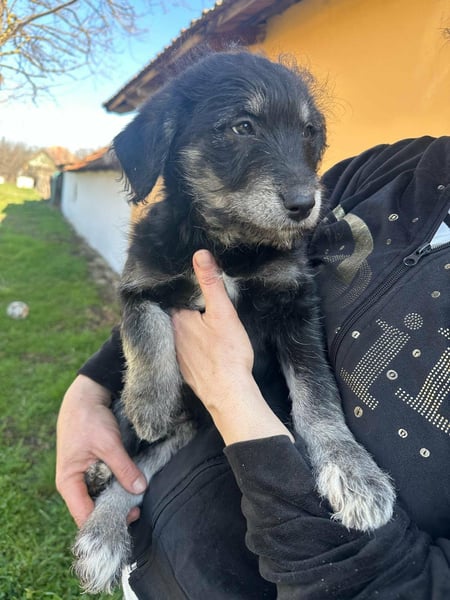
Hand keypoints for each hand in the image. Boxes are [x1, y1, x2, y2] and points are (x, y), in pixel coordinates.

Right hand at [55, 375, 146, 526]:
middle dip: (115, 512)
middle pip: (93, 510)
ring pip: (100, 497)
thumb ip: (123, 468)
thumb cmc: (89, 419)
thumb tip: (140, 489)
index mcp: (69, 482)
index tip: (129, 519)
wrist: (85, 396)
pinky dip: (117, 486)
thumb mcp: (108, 443)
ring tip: (138, 499)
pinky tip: (132, 486)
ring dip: (117, 499)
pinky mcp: (93, 469)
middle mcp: (73, 484)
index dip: (105, 522)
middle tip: (138, 509)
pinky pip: (104, 485)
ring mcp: (83, 477)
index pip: (84, 516)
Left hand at [172, 250, 293, 444]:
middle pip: (172, 312)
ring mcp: (174, 353)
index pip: (172, 295)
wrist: (229, 394)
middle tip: (190, 292)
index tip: (185, 277)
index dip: (179, 286)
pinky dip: (185, 341)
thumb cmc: (228, 354)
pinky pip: (179, 348)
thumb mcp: (223, 313)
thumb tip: (200, 254)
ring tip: (193, 313)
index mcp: (177, 318)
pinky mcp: (182, 367)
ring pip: (175, 331)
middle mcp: (170, 335)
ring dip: (181, 323)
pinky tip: (197, 340)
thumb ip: (210, 283)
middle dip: (180, 303)